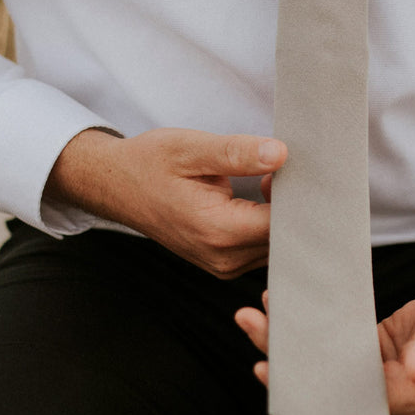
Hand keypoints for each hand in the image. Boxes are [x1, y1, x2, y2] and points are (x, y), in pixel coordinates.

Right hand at [44, 127, 286, 277]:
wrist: (115, 185)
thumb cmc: (150, 163)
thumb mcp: (191, 148)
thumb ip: (237, 152)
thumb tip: (281, 153)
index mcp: (217, 231)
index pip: (283, 225)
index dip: (299, 196)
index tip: (296, 166)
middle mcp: (224, 258)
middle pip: (286, 241)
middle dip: (296, 207)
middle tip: (287, 168)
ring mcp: (224, 265)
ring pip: (277, 247)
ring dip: (284, 216)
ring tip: (271, 177)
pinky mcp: (224, 262)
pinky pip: (263, 249)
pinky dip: (271, 224)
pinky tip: (264, 193)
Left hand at [235, 255, 414, 414]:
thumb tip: (412, 371)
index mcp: (405, 396)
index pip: (342, 401)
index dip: (302, 388)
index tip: (268, 367)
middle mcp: (387, 392)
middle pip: (323, 385)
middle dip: (283, 360)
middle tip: (250, 327)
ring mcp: (379, 372)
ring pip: (324, 365)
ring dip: (290, 343)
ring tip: (257, 314)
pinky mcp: (376, 349)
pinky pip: (335, 346)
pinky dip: (311, 329)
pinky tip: (289, 309)